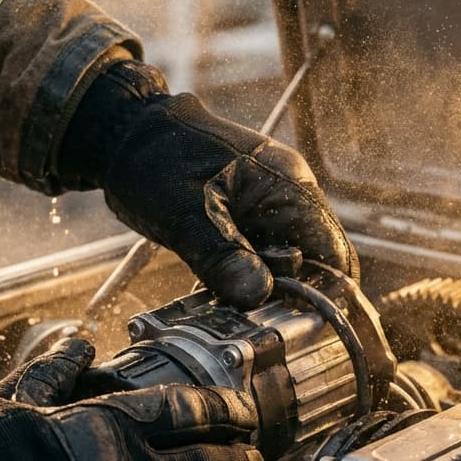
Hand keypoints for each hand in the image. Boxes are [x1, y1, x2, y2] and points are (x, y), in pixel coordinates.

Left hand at [57, 60, 357, 308]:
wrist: (126, 134)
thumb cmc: (155, 159)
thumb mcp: (183, 214)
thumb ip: (220, 256)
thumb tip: (256, 295)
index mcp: (288, 187)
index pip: (334, 253)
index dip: (326, 296)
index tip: (299, 325)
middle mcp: (287, 196)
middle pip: (312, 265)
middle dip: (289, 298)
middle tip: (255, 321)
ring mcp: (267, 207)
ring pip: (283, 266)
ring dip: (262, 292)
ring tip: (231, 308)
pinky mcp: (245, 218)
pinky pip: (258, 258)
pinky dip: (243, 279)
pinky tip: (219, 293)